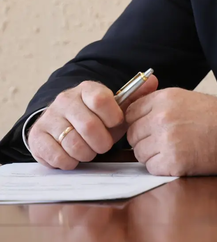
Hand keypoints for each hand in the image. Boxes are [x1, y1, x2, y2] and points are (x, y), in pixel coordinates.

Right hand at [27, 75, 157, 169]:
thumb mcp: (116, 108)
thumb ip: (135, 96)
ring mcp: (49, 117)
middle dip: (101, 142)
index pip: (101, 99)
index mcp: (86, 89)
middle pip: (89, 126)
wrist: (62, 125)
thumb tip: (153, 80)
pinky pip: (56, 155)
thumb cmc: (95, 118)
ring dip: (86, 153)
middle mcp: (65, 99)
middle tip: (103, 145)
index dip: (112, 116)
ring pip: (73, 143)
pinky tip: (73, 157)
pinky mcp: (37, 136)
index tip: (116, 123)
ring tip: (89, 151)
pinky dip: (69, 162)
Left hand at [125, 89, 216, 176]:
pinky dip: (161, 167)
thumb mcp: (186, 98)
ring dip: (151, 155)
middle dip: (143, 141)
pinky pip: (151, 167)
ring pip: (139, 153)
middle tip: (161, 143)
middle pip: (132, 134)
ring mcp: (167, 139)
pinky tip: (177, 161)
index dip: (136, 123)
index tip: (145, 129)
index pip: (130, 112)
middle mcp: (162, 116)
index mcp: (165, 98)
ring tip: (172, 151)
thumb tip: (134, 114)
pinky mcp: (174, 161)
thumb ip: (160, 104)